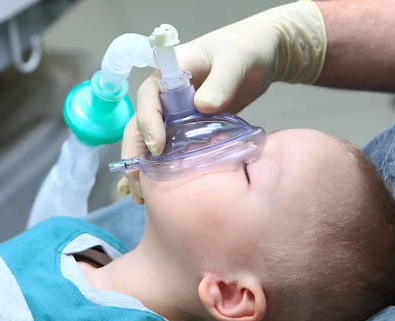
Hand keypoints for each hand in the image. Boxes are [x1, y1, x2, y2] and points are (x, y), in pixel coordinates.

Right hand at [118, 0, 326, 202]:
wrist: (260, 54)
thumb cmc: (245, 49)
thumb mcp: (235, 60)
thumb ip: (222, 81)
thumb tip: (203, 106)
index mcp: (168, 73)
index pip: (147, 98)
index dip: (149, 123)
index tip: (158, 147)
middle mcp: (164, 96)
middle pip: (139, 124)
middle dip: (135, 154)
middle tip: (138, 183)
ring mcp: (173, 114)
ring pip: (147, 141)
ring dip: (140, 168)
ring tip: (139, 197)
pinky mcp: (185, 129)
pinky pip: (166, 149)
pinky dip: (156, 169)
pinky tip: (148, 194)